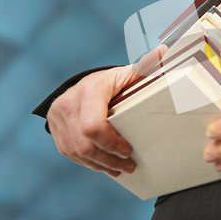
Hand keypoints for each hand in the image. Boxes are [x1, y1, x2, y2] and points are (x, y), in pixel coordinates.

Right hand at [47, 45, 167, 176]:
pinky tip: (105, 167)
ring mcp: (57, 117)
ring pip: (76, 152)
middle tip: (129, 166)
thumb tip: (166, 51)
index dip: (111, 143)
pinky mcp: (54, 128)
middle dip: (108, 159)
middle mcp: (68, 103)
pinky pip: (70, 152)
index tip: (128, 150)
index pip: (94, 126)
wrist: (86, 83)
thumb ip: (146, 66)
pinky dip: (88, 163)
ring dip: (100, 165)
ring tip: (120, 169)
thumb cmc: (114, 81)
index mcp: (89, 90)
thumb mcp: (129, 73)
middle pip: (85, 144)